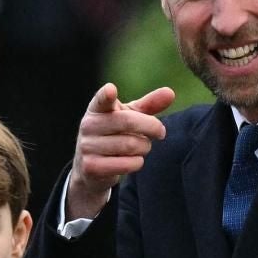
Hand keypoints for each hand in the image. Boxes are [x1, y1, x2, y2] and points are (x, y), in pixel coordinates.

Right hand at [66, 82, 174, 219]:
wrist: (90, 167)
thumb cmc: (114, 135)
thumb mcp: (129, 117)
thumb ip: (148, 105)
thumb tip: (170, 92)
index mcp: (97, 109)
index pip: (102, 100)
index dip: (106, 95)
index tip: (111, 90)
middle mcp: (88, 125)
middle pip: (129, 122)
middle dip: (152, 128)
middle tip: (160, 133)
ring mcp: (87, 147)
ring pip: (131, 145)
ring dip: (145, 147)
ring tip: (142, 147)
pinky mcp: (91, 167)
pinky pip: (127, 164)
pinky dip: (137, 162)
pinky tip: (133, 160)